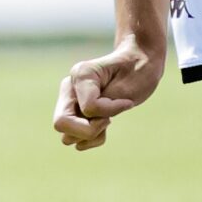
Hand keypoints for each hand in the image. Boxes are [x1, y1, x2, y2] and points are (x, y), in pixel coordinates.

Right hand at [53, 36, 163, 150]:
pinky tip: (105, 124)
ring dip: (90, 135)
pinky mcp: (75, 111)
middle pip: (61, 123)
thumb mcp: (128, 88)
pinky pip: (74, 138)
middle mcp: (69, 87)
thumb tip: (79, 141)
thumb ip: (104, 108)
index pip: (88, 108)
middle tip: (108, 120)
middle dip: (89, 130)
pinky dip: (91, 138)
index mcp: (81, 74)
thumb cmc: (138, 70)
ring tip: (108, 121)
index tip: (127, 102)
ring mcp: (69, 100)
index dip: (109, 111)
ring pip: (66, 135)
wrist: (139, 61)